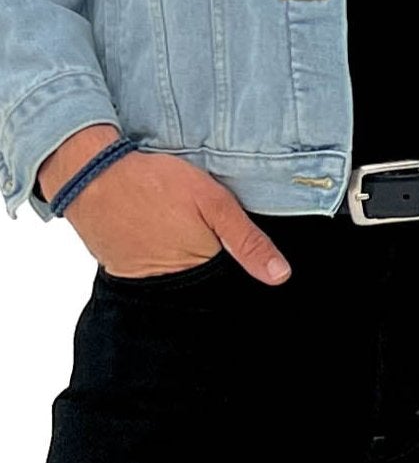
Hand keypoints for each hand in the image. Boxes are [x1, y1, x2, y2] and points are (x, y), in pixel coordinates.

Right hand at [38, 125, 290, 284]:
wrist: (93, 177)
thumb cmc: (155, 183)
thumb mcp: (212, 201)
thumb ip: (246, 239)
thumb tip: (281, 276)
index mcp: (199, 270)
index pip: (228, 279)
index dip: (233, 262)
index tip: (225, 239)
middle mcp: (171, 285)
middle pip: (202, 280)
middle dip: (208, 261)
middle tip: (192, 224)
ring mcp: (144, 281)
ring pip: (176, 277)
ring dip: (179, 257)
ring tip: (172, 225)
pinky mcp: (122, 272)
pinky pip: (148, 271)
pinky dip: (155, 255)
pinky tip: (154, 230)